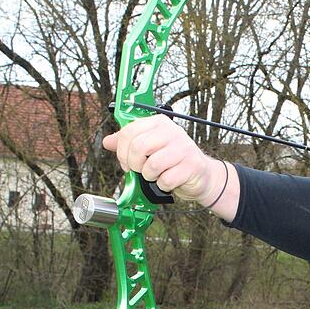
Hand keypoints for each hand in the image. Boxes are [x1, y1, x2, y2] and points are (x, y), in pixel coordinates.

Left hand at [102, 115, 217, 203]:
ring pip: (152, 165)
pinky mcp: (192, 165)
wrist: (202, 175)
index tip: (126, 162)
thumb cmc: (173, 161)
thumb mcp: (150, 147)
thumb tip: (107, 141)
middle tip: (141, 169)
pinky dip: (163, 185)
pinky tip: (168, 181)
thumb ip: (128, 143)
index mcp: (159, 123)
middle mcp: (172, 132)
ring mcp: (183, 148)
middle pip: (139, 147)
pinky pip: (166, 180)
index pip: (130, 131)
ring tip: (157, 175)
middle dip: (135, 164)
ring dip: (150, 176)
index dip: (122, 151)